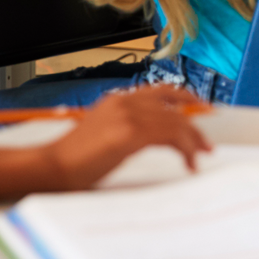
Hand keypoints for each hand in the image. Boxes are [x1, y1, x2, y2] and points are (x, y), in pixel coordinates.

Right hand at [43, 86, 211, 189]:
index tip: (203, 110)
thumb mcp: (105, 135)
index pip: (162, 92)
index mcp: (118, 100)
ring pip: (176, 122)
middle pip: (174, 108)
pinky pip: (171, 136)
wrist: (51, 167)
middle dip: (195, 127)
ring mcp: (128, 115)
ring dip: (193, 141)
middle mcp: (125, 102)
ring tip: (200, 157)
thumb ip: (128, 128)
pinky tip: (188, 162)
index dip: (186, 99)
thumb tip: (155, 135)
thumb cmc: (74, 159)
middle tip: (206, 144)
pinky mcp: (130, 132)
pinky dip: (185, 149)